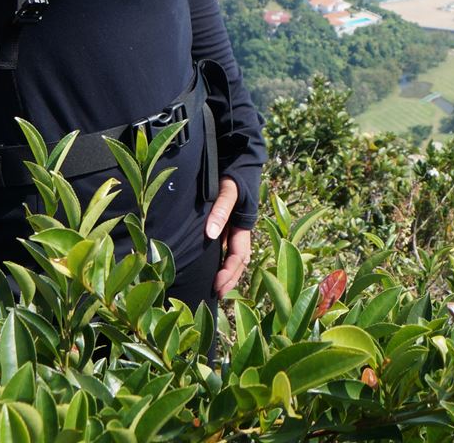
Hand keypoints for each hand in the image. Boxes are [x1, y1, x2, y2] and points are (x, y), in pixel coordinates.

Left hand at [205, 176, 252, 296]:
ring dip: (227, 272)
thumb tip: (212, 234)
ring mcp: (233, 228)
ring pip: (234, 256)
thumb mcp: (228, 190)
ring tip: (215, 287)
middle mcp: (240, 230)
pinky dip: (221, 260)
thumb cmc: (233, 174)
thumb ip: (221, 210)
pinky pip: (225, 247)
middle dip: (230, 279)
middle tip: (216, 294)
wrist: (238, 158)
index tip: (216, 287)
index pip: (239, 257)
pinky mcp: (226, 224)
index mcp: (243, 226)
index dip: (229, 274)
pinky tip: (210, 266)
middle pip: (239, 262)